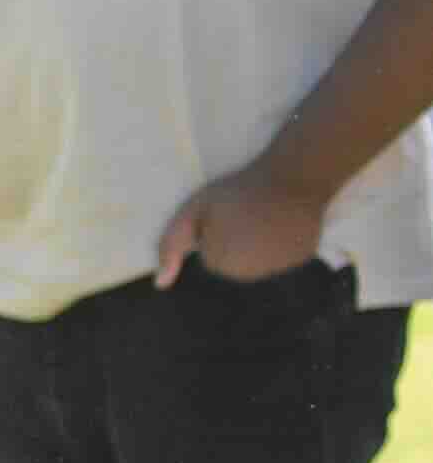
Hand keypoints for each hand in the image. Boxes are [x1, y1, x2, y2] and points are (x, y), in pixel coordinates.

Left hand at [157, 167, 326, 289]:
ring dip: (256, 244)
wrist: (290, 178)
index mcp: (221, 262)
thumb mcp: (193, 211)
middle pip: (232, 264)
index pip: (210, 257)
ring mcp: (278, 268)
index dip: (212, 233)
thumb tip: (160, 284)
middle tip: (243, 215)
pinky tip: (281, 223)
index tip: (223, 215)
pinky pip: (282, 256)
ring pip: (257, 262)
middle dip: (232, 242)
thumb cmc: (238, 191)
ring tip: (262, 217)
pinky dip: (280, 243)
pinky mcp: (302, 260)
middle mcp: (251, 274)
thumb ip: (170, 246)